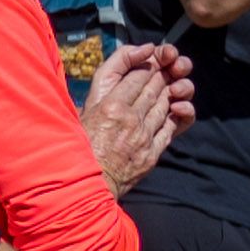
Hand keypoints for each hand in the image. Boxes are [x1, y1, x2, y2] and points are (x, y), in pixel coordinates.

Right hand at [81, 45, 184, 190]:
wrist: (86, 186)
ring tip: (167, 86)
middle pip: (153, 89)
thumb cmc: (77, 150)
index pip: (136, 78)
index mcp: (110, 107)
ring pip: (163, 106)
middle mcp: (130, 119)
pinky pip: (169, 128)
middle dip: (160, 76)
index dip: (145, 67)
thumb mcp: (80, 116)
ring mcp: (144, 137)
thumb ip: (97, 96)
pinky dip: (172, 116)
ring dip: (167, 94)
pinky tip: (172, 110)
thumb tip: (110, 82)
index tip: (148, 63)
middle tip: (163, 69)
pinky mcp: (152, 153)